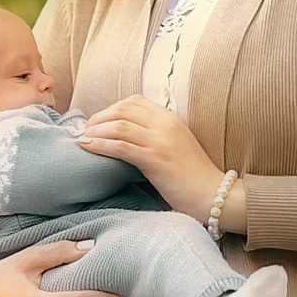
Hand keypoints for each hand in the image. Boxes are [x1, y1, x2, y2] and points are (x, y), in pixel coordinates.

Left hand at [80, 95, 221, 221]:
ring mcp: (161, 140)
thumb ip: (154, 137)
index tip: (97, 121)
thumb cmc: (192, 177)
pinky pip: (121, 146)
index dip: (111, 108)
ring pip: (118, 125)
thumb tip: (125, 137)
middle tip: (85, 130)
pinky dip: (100, 145)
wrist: (214, 195)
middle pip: (122, 109)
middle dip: (98, 118)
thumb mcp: (175, 146)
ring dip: (95, 130)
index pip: (134, 101)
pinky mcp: (156, 159)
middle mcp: (165, 124)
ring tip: (82, 139)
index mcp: (170, 118)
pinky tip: (88, 148)